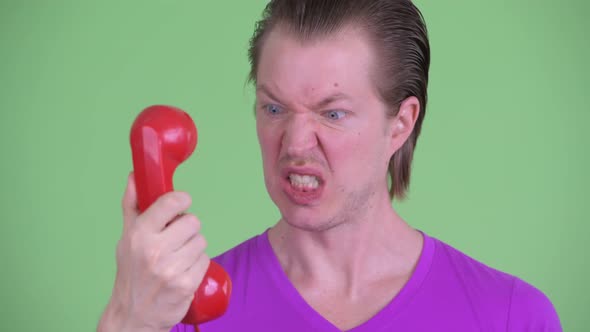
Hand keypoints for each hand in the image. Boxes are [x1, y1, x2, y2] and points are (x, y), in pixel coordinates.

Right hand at [98, 173, 208, 331]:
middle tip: (175, 240)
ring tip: (177, 258)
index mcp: (139, 234)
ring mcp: (171, 269)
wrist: (133, 314)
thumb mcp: (126, 237)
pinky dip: (197, 264)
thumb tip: (134, 176)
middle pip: (193, 222)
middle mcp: (154, 250)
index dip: (181, 200)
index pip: (172, 202)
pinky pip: (205, 260)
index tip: (181, 203)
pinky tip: (183, 271)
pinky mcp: (186, 284)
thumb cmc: (131, 272)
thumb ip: (132, 204)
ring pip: (201, 241)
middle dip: (187, 229)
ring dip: (193, 247)